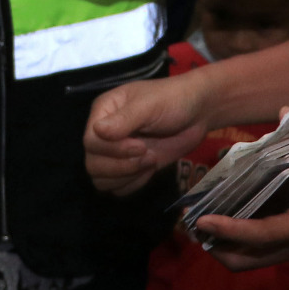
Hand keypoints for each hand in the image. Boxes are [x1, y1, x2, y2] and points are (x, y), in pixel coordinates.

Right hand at [85, 72, 210, 195]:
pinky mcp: (129, 168)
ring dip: (127, 176)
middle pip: (93, 164)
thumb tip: (97, 131)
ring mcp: (116, 152)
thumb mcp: (149, 105)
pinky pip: (118, 188)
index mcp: (103, 111)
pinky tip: (150, 169)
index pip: (90, 141)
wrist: (197, 113)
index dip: (113, 150)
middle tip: (148, 154)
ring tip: (150, 160)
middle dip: (121, 166)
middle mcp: (103, 133)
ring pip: (102, 180)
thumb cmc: (173, 101)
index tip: (141, 146)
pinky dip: (134, 184)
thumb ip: (124, 120)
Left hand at [196, 107, 288, 269]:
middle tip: (198, 224)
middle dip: (218, 247)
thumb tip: (287, 113)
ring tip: (214, 220)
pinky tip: (250, 214)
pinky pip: (272, 250)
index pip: (255, 236)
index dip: (225, 229)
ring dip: (233, 246)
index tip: (200, 220)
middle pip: (246, 261)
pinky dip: (252, 240)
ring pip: (258, 259)